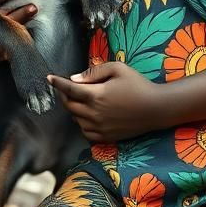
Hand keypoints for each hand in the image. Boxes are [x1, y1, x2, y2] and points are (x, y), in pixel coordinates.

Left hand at [47, 62, 165, 141]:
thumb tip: (74, 79)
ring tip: (80, 100)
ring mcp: (100, 127)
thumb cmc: (138, 84)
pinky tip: (88, 116)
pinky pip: (85, 132)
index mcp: (96, 95)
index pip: (69, 89)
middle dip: (64, 95)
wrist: (156, 108)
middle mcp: (94, 113)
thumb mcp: (117, 69)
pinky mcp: (106, 137)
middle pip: (69, 106)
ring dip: (74, 109)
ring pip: (76, 119)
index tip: (49, 78)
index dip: (57, 83)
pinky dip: (82, 123)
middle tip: (66, 88)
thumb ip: (94, 72)